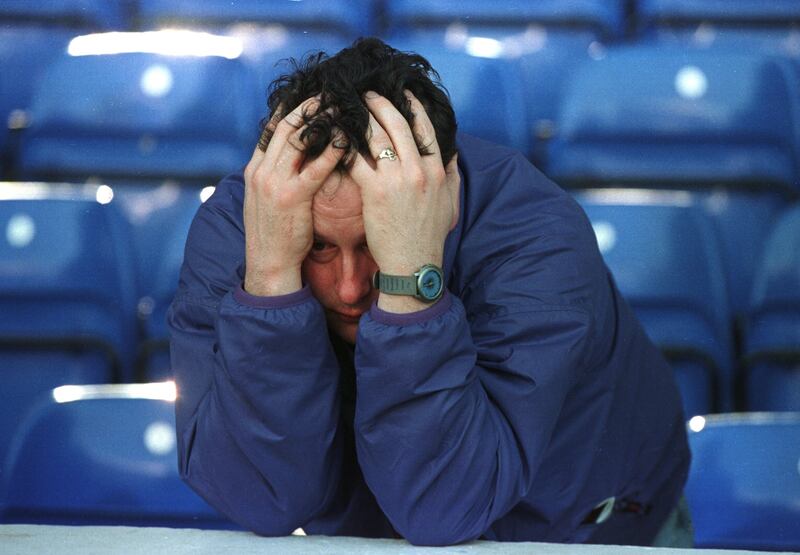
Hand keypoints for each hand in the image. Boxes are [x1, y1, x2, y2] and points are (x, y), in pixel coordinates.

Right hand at [243, 98, 345, 295]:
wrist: (268, 264)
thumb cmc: (276, 235)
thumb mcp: (268, 199)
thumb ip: (279, 176)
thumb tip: (299, 157)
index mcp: (255, 169)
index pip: (272, 128)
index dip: (292, 107)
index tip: (311, 92)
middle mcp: (261, 171)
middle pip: (285, 126)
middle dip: (308, 106)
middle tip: (331, 90)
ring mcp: (273, 182)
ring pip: (297, 139)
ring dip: (321, 119)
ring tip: (342, 105)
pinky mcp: (291, 197)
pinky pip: (314, 167)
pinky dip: (330, 149)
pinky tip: (346, 137)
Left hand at [350, 91, 458, 311]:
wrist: (413, 265)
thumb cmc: (430, 236)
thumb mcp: (451, 203)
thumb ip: (453, 173)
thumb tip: (453, 150)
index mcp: (438, 170)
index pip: (425, 128)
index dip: (412, 106)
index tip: (401, 92)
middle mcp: (419, 169)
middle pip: (398, 124)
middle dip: (380, 103)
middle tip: (366, 93)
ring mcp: (396, 179)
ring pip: (375, 136)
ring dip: (359, 117)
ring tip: (346, 107)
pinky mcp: (375, 191)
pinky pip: (356, 159)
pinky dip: (344, 145)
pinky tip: (334, 135)